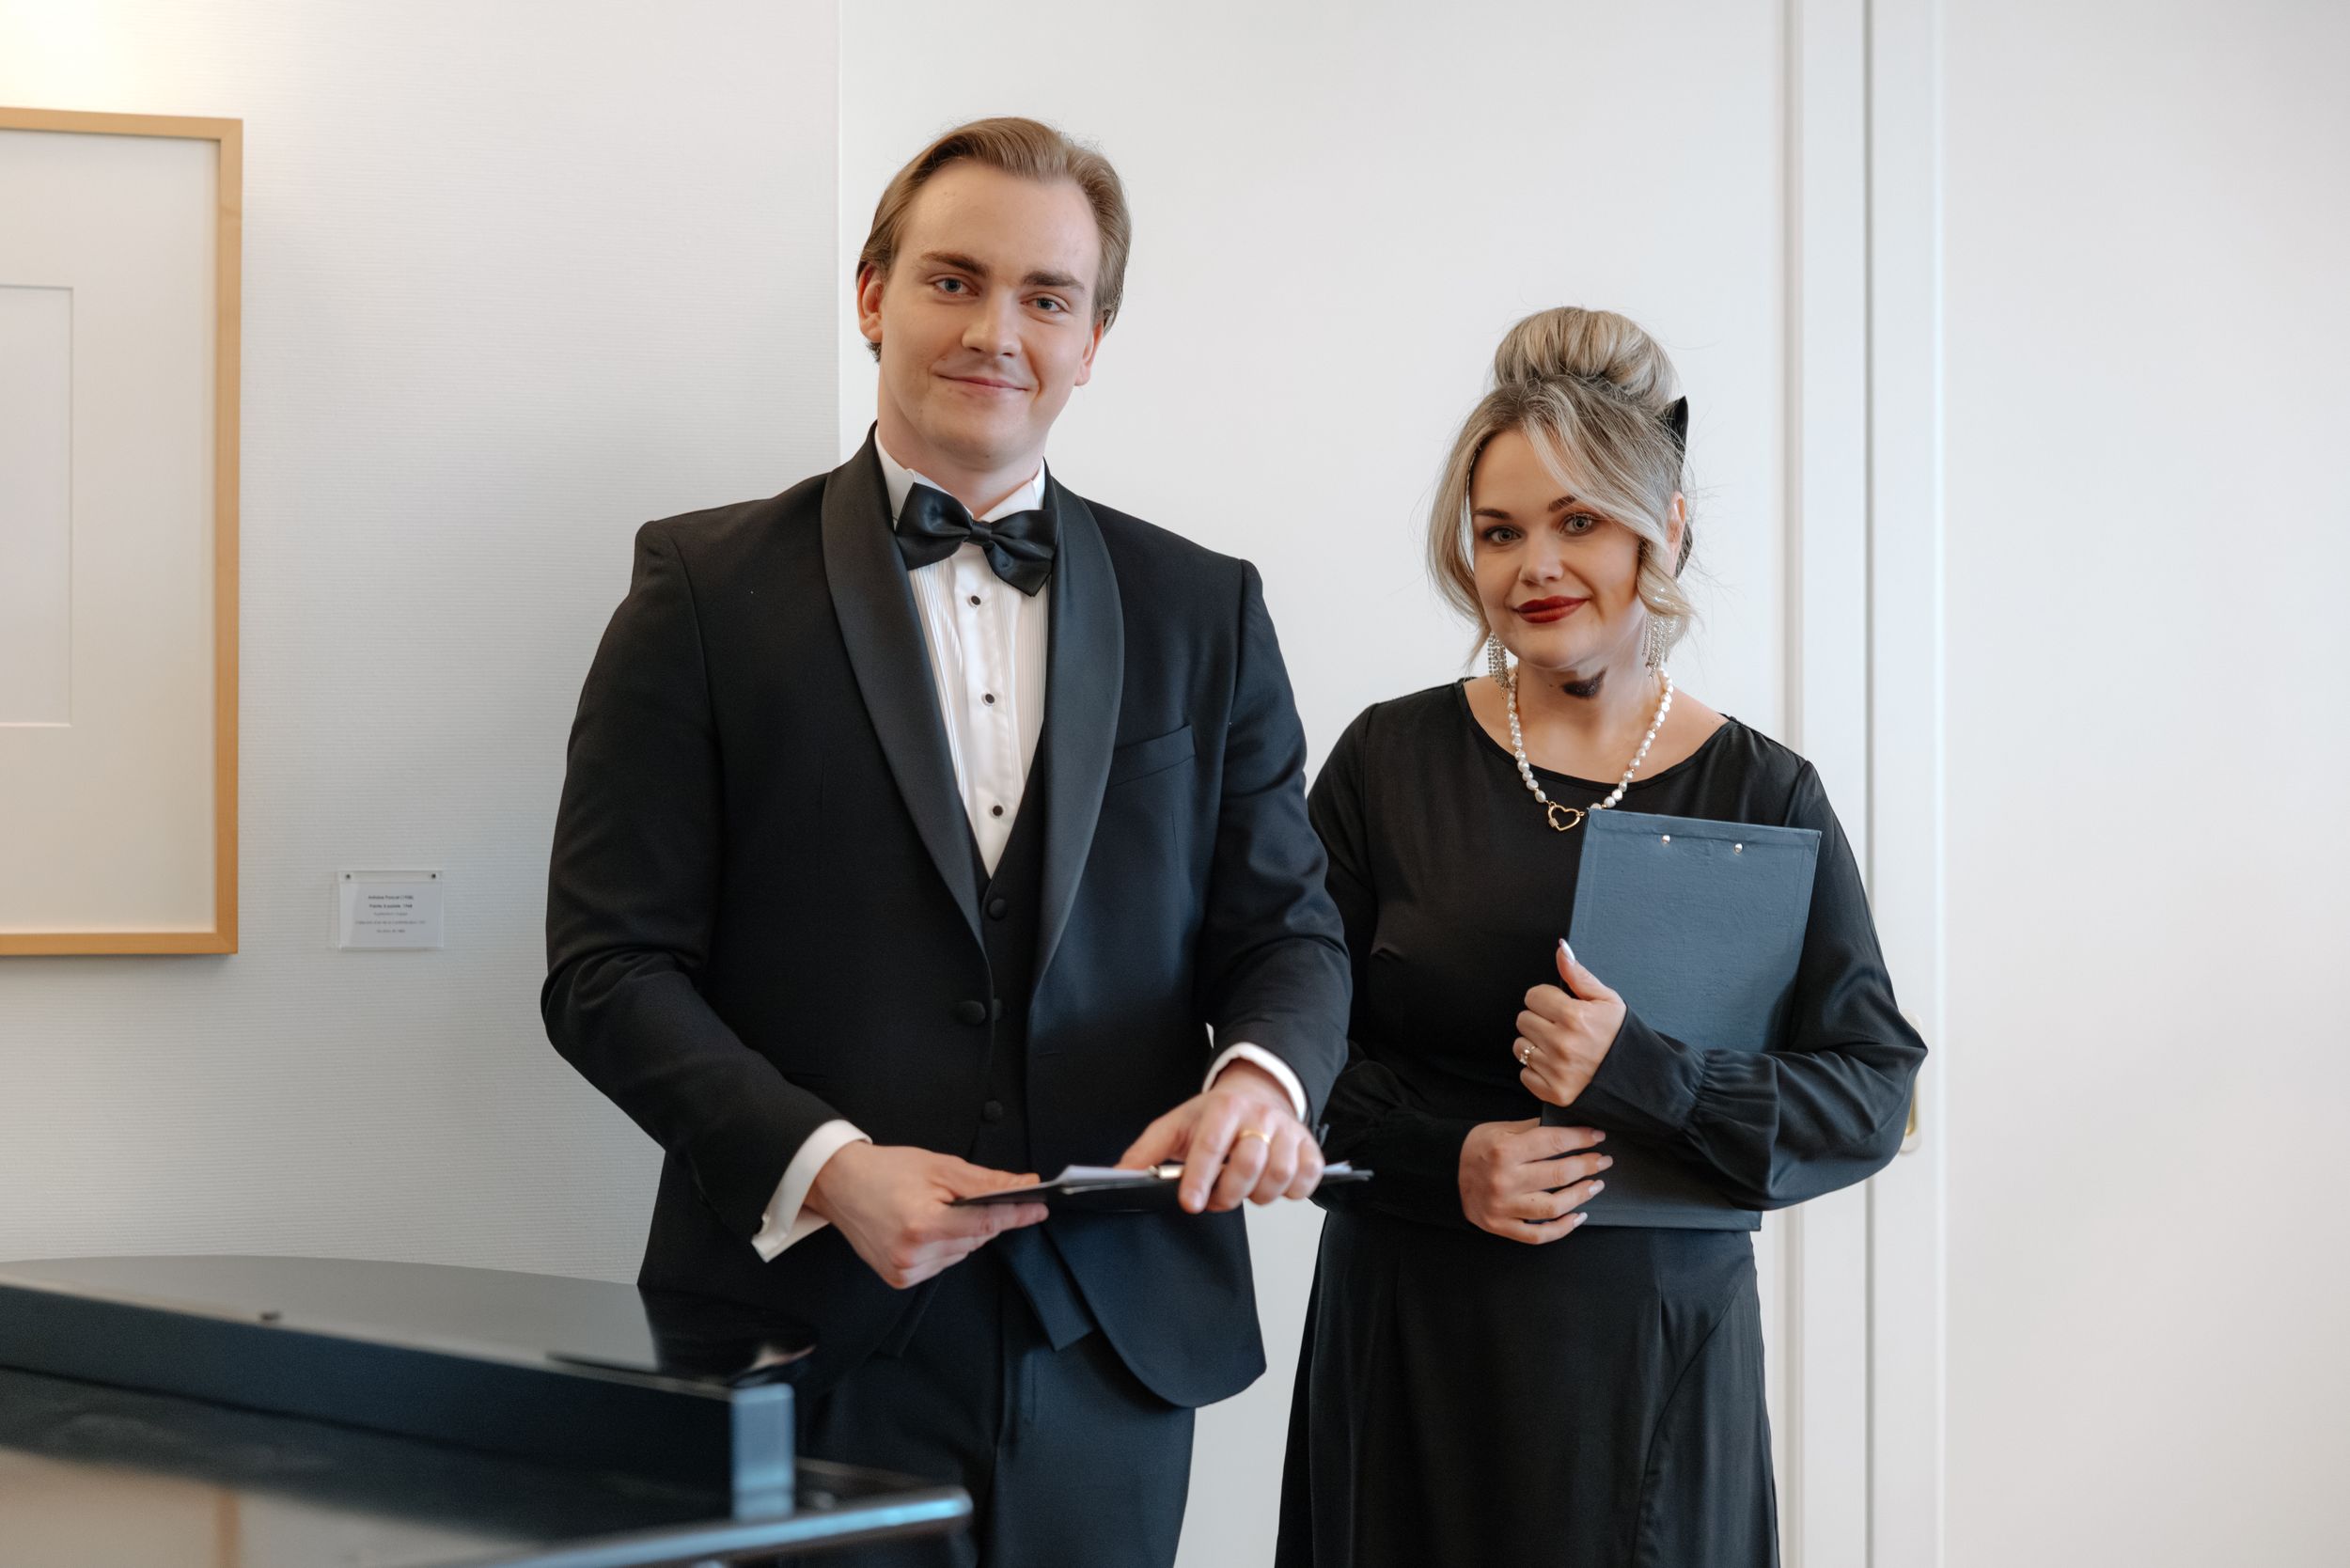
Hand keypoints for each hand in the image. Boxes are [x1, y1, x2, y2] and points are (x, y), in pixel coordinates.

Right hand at [804, 1143, 1048, 1289]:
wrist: (839, 1184)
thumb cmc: (886, 1171)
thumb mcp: (938, 1167)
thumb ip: (984, 1181)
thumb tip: (1024, 1185)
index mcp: (924, 1225)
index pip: (986, 1224)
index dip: (1016, 1215)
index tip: (1040, 1208)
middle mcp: (914, 1255)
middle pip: (975, 1240)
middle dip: (980, 1218)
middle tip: (959, 1195)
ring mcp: (905, 1271)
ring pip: (960, 1253)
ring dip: (960, 1233)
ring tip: (932, 1209)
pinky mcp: (898, 1278)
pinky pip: (941, 1263)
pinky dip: (943, 1245)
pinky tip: (923, 1227)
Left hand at [1115, 1059, 1323, 1212]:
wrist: (1257, 1093)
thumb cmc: (1214, 1116)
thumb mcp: (1176, 1126)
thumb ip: (1147, 1152)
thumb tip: (1119, 1174)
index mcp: (1223, 1108)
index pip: (1211, 1146)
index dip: (1200, 1178)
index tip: (1190, 1202)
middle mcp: (1259, 1116)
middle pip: (1250, 1162)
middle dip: (1229, 1192)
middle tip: (1217, 1198)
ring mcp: (1288, 1131)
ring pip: (1280, 1174)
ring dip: (1259, 1194)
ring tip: (1244, 1189)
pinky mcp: (1309, 1146)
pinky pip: (1307, 1178)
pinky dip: (1292, 1191)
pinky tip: (1274, 1186)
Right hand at [1456, 1118, 1611, 1243]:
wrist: (1443, 1172)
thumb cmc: (1476, 1148)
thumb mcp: (1500, 1130)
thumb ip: (1534, 1130)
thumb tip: (1571, 1128)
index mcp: (1505, 1150)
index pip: (1554, 1142)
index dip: (1582, 1139)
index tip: (1599, 1136)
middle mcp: (1505, 1180)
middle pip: (1560, 1174)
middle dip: (1588, 1165)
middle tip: (1604, 1160)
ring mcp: (1503, 1207)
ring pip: (1554, 1206)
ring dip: (1581, 1195)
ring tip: (1596, 1185)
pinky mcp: (1501, 1226)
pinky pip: (1538, 1234)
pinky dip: (1563, 1228)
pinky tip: (1579, 1216)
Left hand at [1515, 939, 1627, 1107]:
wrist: (1638, 1078)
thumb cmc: (1620, 1036)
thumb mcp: (1607, 1000)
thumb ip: (1578, 975)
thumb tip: (1560, 949)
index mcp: (1574, 1017)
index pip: (1532, 996)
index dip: (1546, 999)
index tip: (1560, 1008)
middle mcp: (1562, 1044)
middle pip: (1523, 1019)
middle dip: (1540, 1020)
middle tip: (1561, 1028)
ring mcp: (1556, 1070)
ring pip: (1520, 1047)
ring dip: (1536, 1045)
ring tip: (1560, 1048)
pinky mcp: (1553, 1092)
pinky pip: (1525, 1074)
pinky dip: (1537, 1071)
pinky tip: (1558, 1067)